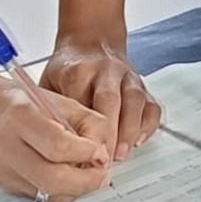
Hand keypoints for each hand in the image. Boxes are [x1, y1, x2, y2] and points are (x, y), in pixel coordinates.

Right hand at [0, 73, 111, 201]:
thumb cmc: (18, 100)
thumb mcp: (56, 99)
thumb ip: (85, 121)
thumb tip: (104, 150)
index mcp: (21, 118)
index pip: (57, 146)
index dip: (85, 152)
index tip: (101, 151)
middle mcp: (8, 148)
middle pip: (52, 179)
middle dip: (85, 182)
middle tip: (103, 174)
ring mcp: (4, 170)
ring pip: (46, 194)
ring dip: (75, 190)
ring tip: (89, 175)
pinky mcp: (5, 184)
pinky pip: (38, 196)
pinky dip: (60, 191)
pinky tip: (69, 176)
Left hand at [41, 41, 160, 163]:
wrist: (93, 41)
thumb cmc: (69, 68)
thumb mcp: (49, 83)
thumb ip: (50, 111)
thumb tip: (48, 147)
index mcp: (79, 71)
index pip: (81, 101)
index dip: (80, 130)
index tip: (76, 153)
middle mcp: (107, 71)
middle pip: (110, 101)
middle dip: (108, 133)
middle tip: (101, 160)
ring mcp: (128, 77)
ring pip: (135, 101)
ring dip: (129, 130)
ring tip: (121, 154)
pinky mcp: (142, 85)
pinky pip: (152, 104)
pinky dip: (148, 124)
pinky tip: (139, 140)